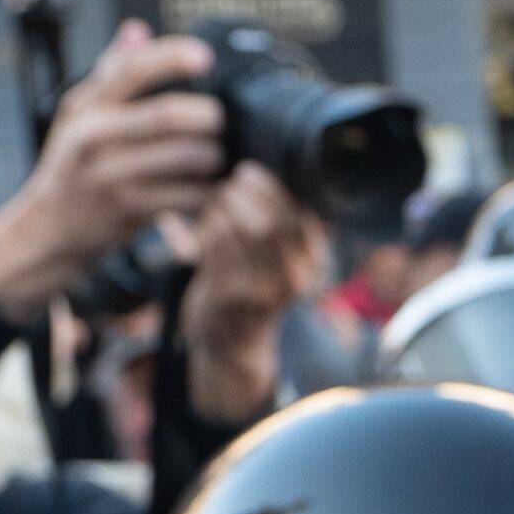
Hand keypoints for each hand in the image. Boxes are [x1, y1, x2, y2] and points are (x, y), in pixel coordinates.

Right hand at [0, 23, 228, 318]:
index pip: (132, 69)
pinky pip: (185, 197)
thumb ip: (111, 72)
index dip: (173, 58)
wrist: (49, 227)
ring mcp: (112, 177)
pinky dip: (207, 191)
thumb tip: (138, 31)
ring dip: (212, 155)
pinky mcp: (129, 211)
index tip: (206, 57)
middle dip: (206, 115)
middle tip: (220, 118)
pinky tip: (211, 187)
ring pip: (183, 158)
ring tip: (217, 154)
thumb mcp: (79, 113)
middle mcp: (95, 138)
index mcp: (87, 106)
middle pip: (167, 116)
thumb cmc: (72, 163)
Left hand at [176, 164, 320, 425]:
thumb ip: (287, 221)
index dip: (272, 187)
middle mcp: (292, 278)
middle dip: (244, 194)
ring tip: (218, 204)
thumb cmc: (255, 285)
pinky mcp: (229, 297)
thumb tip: (277, 171)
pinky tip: (202, 226)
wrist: (232, 342)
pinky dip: (205, 228)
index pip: (299, 216)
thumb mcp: (283, 257)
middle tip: (231, 184)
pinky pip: (215, 246)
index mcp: (311, 262)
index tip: (249, 171)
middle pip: (269, 221)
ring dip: (222, 208)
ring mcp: (260, 290)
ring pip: (239, 230)